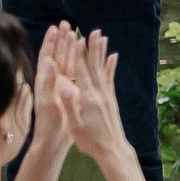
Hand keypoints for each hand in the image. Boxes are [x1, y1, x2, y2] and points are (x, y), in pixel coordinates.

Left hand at [33, 24, 78, 143]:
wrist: (53, 143)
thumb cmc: (49, 126)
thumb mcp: (46, 103)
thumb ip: (47, 82)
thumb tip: (49, 61)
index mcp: (47, 82)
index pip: (49, 57)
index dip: (52, 42)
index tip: (57, 28)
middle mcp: (55, 83)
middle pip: (59, 57)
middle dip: (63, 41)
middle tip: (68, 24)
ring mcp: (64, 88)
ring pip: (71, 64)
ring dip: (75, 49)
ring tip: (83, 35)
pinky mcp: (72, 94)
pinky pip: (82, 75)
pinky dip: (88, 65)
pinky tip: (100, 58)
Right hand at [54, 27, 140, 180]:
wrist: (112, 149)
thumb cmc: (90, 140)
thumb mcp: (75, 125)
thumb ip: (71, 105)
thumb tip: (66, 88)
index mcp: (88, 98)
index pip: (81, 71)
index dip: (79, 54)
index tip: (77, 38)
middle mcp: (100, 93)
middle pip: (94, 65)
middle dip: (92, 47)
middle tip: (93, 30)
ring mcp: (107, 95)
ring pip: (103, 69)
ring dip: (101, 52)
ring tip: (102, 37)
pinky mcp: (111, 99)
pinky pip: (110, 78)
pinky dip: (111, 66)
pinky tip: (113, 56)